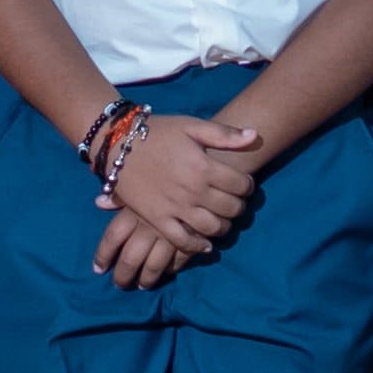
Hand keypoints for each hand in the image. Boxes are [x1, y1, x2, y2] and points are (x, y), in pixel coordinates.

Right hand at [99, 108, 264, 264]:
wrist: (118, 143)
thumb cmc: (158, 132)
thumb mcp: (192, 125)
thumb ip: (224, 134)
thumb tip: (254, 135)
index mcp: (204, 166)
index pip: (241, 185)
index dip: (248, 186)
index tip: (245, 185)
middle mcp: (193, 190)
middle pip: (230, 208)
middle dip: (239, 207)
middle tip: (236, 203)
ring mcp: (175, 207)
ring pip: (211, 227)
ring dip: (224, 227)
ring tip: (223, 220)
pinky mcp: (158, 219)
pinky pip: (182, 241)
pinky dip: (197, 246)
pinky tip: (205, 244)